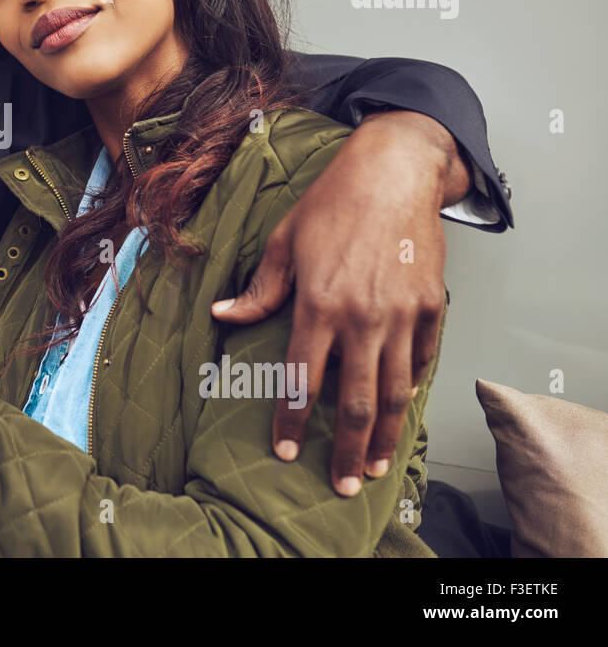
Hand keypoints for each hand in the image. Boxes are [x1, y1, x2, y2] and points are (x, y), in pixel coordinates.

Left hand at [210, 110, 464, 496]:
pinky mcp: (433, 306)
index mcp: (320, 304)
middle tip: (340, 483)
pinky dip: (412, 388)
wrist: (394, 172)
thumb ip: (259, 290)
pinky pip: (423, 359)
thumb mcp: (284, 241)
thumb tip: (222, 314)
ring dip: (384, 434)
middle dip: (346, 449)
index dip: (291, 420)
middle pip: (356, 401)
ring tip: (373, 465)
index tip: (285, 451)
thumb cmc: (332, 203)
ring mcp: (404, 314)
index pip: (300, 379)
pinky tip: (401, 410)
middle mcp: (364, 317)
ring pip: (396, 391)